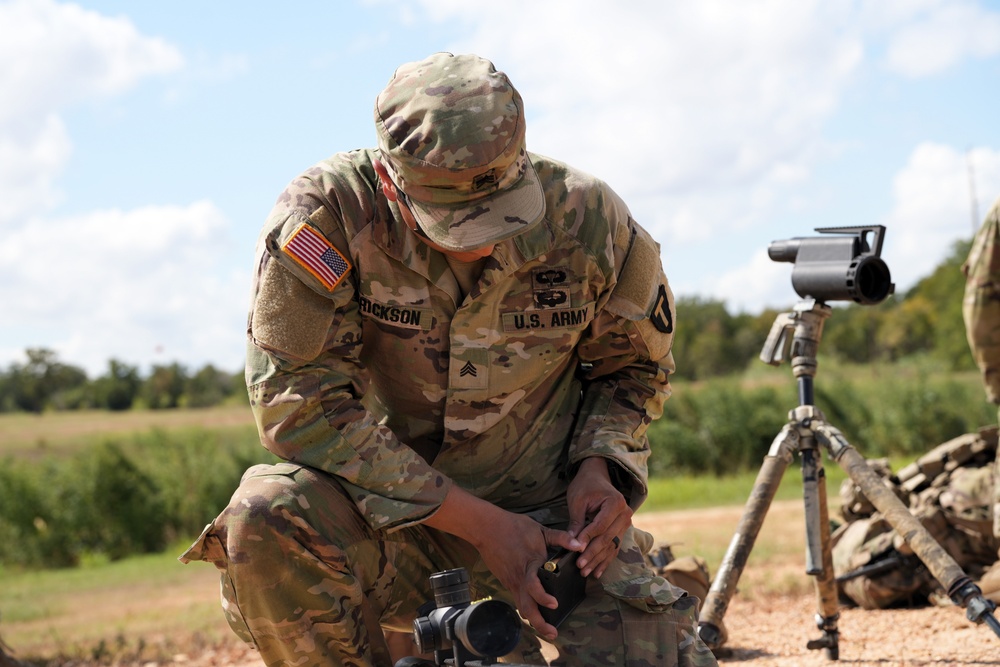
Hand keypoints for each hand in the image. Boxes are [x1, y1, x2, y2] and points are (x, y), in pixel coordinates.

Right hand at [423, 484, 581, 640]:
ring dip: (533, 621)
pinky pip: (517, 599)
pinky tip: (534, 613)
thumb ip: (561, 538)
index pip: (535, 585)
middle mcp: (520, 577)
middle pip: (527, 606)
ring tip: (546, 630)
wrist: (487, 528)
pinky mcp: (507, 582)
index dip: (543, 597)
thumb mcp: (540, 529)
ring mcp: (512, 581)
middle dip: (539, 622)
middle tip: (553, 633)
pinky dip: (526, 608)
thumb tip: (580, 545)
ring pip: (521, 607)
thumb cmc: (514, 527)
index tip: (555, 604)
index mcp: (531, 563)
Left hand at [566, 457, 632, 578]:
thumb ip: (577, 522)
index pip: (600, 526)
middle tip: (580, 566)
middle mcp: (625, 514)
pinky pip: (614, 547)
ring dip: (598, 561)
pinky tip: (597, 572)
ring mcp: (626, 523)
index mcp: (615, 503)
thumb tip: (573, 543)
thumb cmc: (585, 486)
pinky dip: (605, 560)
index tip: (576, 550)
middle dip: (592, 554)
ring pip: (611, 546)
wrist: (596, 477)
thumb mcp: (577, 501)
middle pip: (607, 538)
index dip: (588, 539)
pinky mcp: (622, 530)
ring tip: (585, 572)